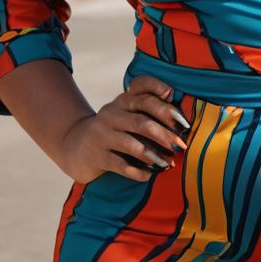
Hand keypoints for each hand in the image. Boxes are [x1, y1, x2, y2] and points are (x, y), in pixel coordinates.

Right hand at [58, 75, 190, 183]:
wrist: (77, 148)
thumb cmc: (115, 131)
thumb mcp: (127, 115)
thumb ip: (148, 113)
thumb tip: (182, 124)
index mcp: (123, 100)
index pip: (141, 87)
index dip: (158, 88)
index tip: (172, 96)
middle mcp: (111, 113)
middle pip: (142, 120)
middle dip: (165, 133)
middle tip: (181, 144)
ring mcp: (102, 135)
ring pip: (132, 144)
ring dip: (154, 155)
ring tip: (169, 163)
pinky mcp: (97, 156)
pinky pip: (121, 165)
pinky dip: (138, 171)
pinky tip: (151, 174)